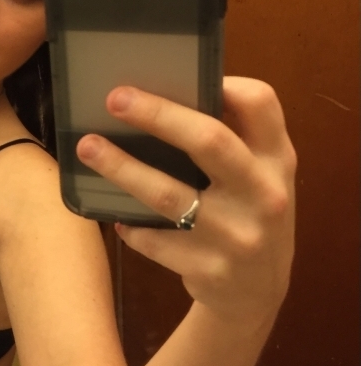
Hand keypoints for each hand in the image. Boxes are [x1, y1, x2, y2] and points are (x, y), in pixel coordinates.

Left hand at [76, 78, 296, 330]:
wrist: (258, 293)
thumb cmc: (246, 215)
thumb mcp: (257, 176)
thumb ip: (232, 140)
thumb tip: (164, 96)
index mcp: (277, 160)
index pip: (261, 104)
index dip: (223, 84)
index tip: (177, 72)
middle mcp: (264, 194)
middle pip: (209, 140)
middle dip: (157, 115)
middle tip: (115, 98)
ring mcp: (238, 235)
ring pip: (170, 195)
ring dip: (122, 168)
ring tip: (88, 147)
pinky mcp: (210, 270)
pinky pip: (155, 240)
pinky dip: (131, 226)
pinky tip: (116, 216)